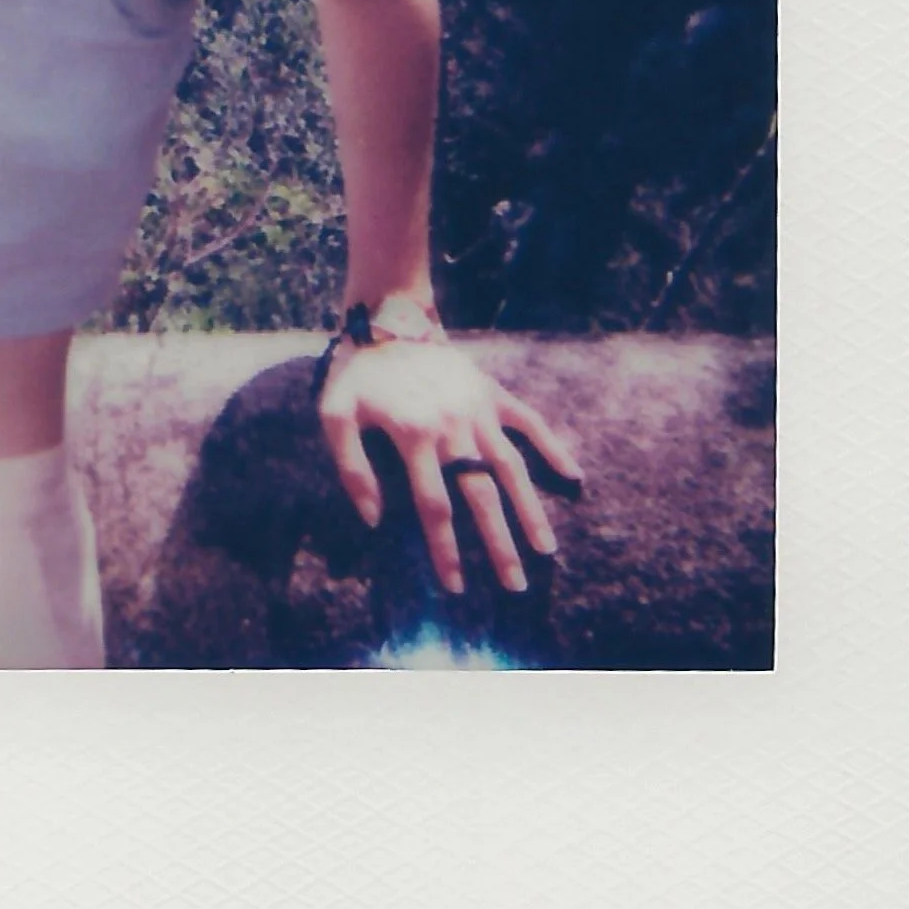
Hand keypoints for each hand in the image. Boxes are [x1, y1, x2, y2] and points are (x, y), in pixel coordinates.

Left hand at [318, 337, 582, 595]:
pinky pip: (530, 422)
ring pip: (511, 468)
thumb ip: (350, 467)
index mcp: (413, 436)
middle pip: (480, 496)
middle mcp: (453, 428)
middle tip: (514, 585)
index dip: (445, 549)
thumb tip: (373, 519)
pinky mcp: (494, 394)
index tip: (456, 586)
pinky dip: (553, 447)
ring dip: (530, 510)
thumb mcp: (334, 415)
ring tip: (547, 550)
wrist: (387, 322)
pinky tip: (574, 476)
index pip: (434, 506)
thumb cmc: (359, 375)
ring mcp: (478, 411)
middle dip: (498, 545)